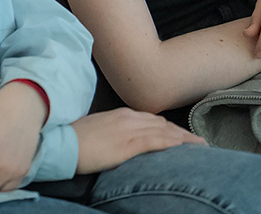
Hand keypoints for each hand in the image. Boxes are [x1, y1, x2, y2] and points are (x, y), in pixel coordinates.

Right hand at [72, 108, 204, 174]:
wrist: (59, 142)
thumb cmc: (74, 139)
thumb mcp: (97, 130)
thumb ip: (114, 131)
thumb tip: (123, 140)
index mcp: (121, 114)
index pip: (153, 120)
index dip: (170, 128)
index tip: (183, 135)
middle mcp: (128, 118)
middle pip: (163, 125)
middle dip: (182, 133)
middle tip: (199, 142)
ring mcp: (128, 130)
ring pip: (164, 131)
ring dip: (184, 139)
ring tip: (200, 146)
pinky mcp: (126, 144)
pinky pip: (155, 141)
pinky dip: (173, 143)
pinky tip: (185, 146)